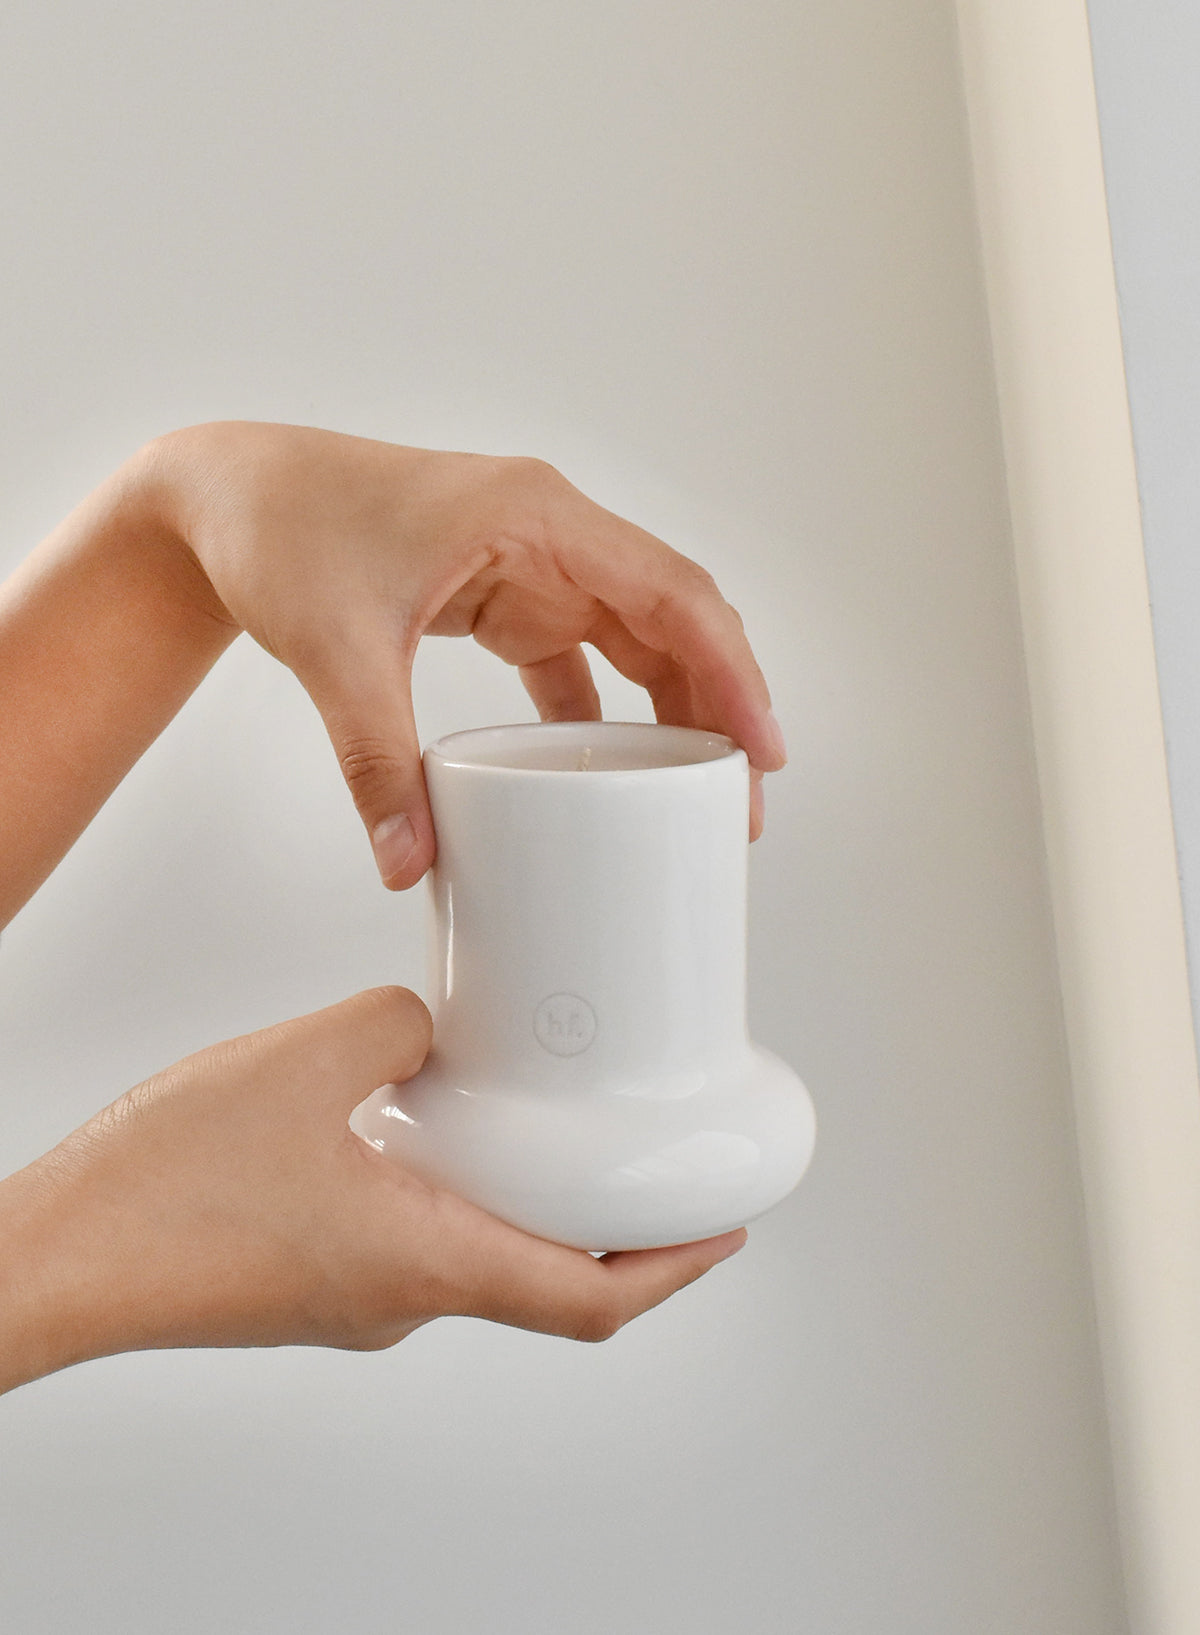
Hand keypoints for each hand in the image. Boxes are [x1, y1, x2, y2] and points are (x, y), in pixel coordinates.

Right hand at [0, 987, 745, 1391]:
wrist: (58, 1257)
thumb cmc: (168, 1188)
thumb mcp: (305, 1061)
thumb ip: (397, 1025)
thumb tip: (429, 1024)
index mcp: (428, 1263)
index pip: (590, 1299)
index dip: (674, 1270)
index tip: (726, 1231)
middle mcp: (402, 1298)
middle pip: (546, 1278)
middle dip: (612, 1227)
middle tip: (650, 1158)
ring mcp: (355, 1295)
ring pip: (478, 1250)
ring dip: (527, 1198)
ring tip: (551, 1121)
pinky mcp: (312, 1276)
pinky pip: (414, 1232)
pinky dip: (455, 1186)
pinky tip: (428, 1116)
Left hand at [145, 423, 786, 887]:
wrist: (224, 500)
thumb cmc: (280, 531)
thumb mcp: (335, 650)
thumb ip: (376, 759)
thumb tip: (409, 863)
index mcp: (533, 515)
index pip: (672, 592)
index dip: (731, 670)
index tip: (763, 746)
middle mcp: (548, 531)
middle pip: (672, 618)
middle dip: (717, 705)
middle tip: (743, 798)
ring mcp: (529, 560)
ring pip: (636, 636)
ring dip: (672, 709)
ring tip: (701, 792)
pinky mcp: (501, 591)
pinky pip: (580, 653)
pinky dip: (605, 709)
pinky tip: (611, 770)